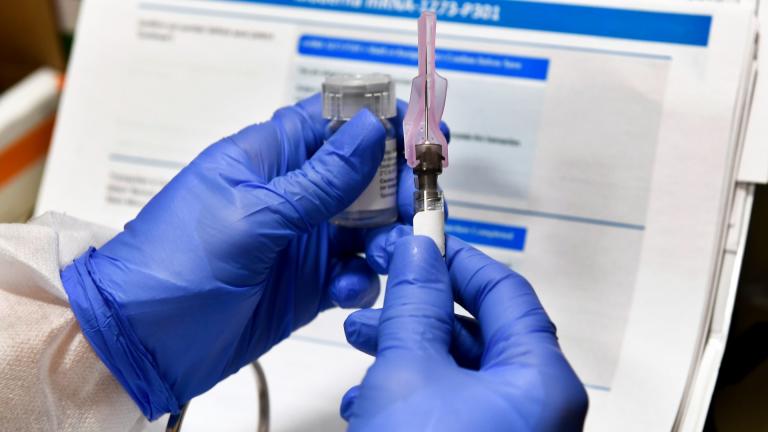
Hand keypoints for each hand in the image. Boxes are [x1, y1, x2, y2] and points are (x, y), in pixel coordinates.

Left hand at [59, 95, 445, 418]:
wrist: (143, 342)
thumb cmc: (176, 263)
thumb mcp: (253, 214)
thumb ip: (320, 179)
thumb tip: (370, 129)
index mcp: (266, 158)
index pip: (330, 122)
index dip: (376, 123)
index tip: (418, 136)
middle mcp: (289, 195)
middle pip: (361, 175)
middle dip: (393, 187)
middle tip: (412, 205)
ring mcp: (300, 240)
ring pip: (366, 226)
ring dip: (386, 237)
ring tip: (386, 254)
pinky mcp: (309, 284)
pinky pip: (355, 272)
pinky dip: (362, 280)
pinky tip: (347, 290)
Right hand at [342, 233, 588, 430]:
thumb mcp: (408, 374)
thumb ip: (415, 306)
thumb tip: (418, 255)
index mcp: (540, 381)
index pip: (506, 291)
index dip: (459, 260)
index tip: (423, 242)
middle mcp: (537, 409)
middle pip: (481, 332)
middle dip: (422, 308)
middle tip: (385, 286)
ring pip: (459, 371)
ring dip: (407, 350)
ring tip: (362, 338)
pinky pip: (451, 407)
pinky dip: (411, 392)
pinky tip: (368, 398)